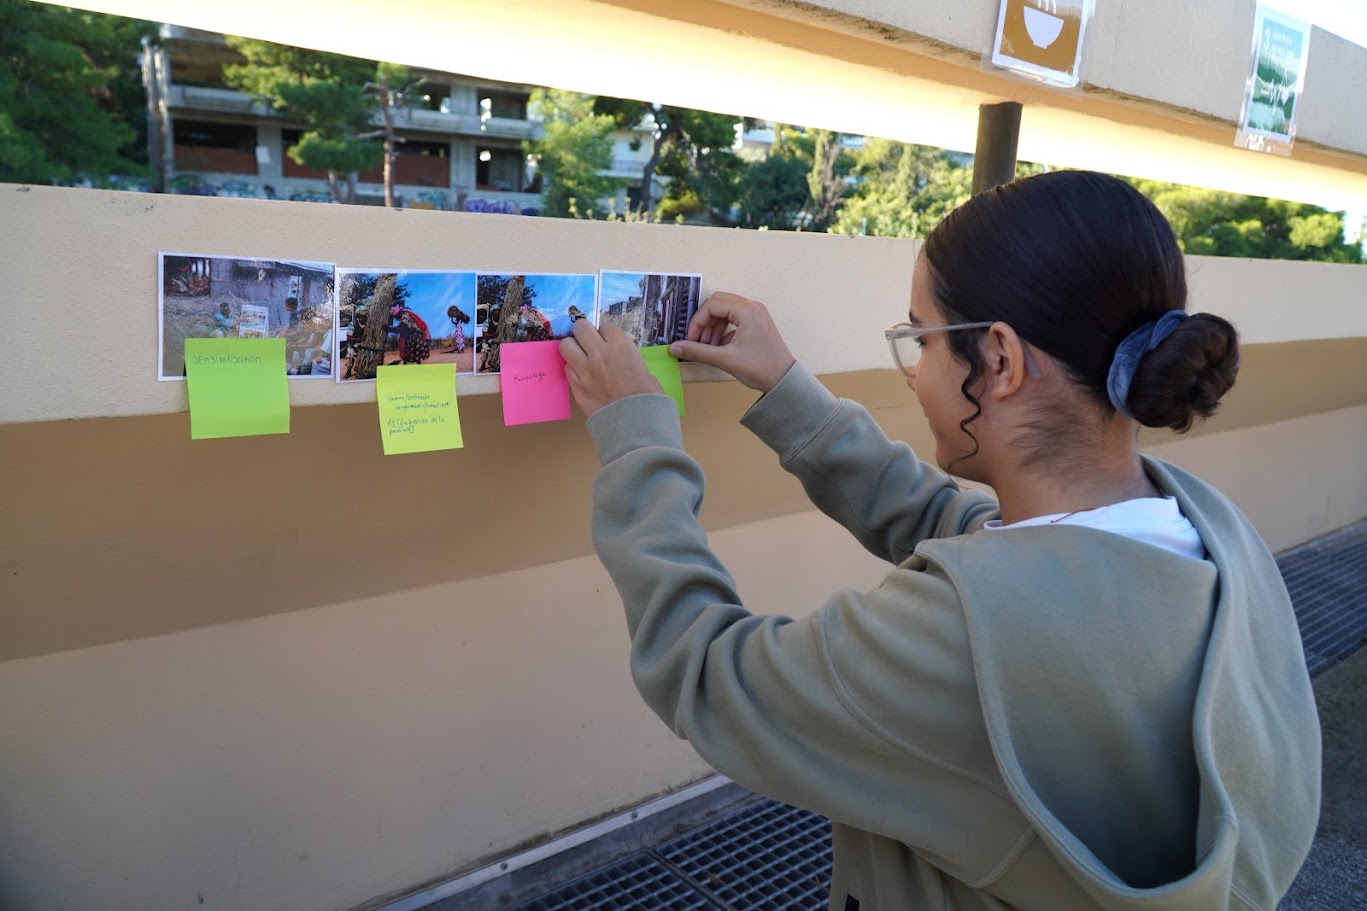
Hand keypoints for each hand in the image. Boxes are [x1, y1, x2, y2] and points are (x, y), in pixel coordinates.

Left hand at [559, 319, 662, 417]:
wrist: (636, 423)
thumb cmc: (647, 396)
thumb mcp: (644, 369)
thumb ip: (627, 357)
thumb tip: (618, 357)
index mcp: (620, 345)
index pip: (604, 326)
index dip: (606, 334)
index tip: (608, 342)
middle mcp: (599, 352)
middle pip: (580, 327)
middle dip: (584, 333)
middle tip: (589, 343)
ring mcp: (584, 369)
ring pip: (565, 345)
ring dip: (573, 348)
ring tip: (580, 356)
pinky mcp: (575, 385)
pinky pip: (567, 368)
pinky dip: (573, 369)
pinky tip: (582, 376)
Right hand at [669, 292, 794, 392]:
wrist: (784, 380)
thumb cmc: (761, 368)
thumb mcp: (725, 359)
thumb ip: (698, 351)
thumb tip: (675, 347)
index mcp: (747, 311)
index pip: (711, 305)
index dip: (697, 322)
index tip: (690, 340)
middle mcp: (752, 307)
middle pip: (717, 303)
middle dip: (704, 322)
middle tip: (697, 341)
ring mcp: (755, 314)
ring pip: (724, 311)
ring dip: (712, 327)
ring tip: (708, 347)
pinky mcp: (756, 322)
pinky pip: (733, 319)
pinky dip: (722, 330)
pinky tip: (720, 348)